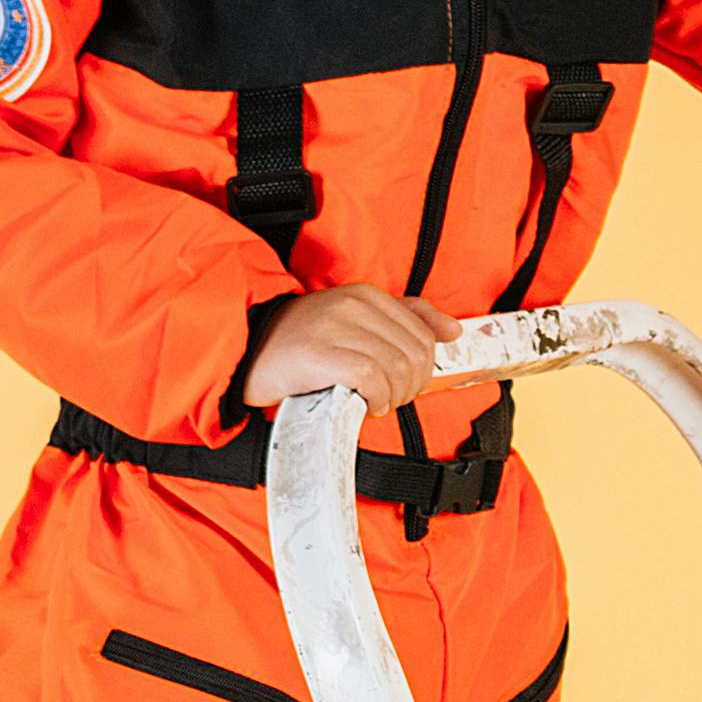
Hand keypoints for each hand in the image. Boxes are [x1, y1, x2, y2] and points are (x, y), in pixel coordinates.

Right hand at [243, 287, 448, 414]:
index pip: (423, 336)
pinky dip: (376, 400)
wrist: (248, 354)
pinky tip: (365, 405)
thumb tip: (453, 330)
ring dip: (393, 397)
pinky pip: (371, 380)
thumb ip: (406, 320)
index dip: (421, 370)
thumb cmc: (302, 345)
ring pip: (396, 369)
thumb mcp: (355, 323)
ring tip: (375, 402)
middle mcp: (352, 305)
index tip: (400, 384)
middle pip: (415, 355)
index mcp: (365, 295)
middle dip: (410, 387)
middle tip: (388, 398)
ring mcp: (335, 327)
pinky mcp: (320, 354)